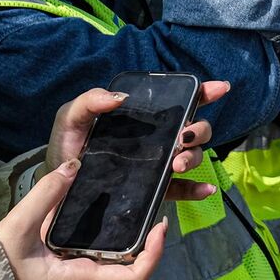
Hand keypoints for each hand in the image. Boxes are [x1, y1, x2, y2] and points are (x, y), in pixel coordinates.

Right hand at [0, 157, 165, 279]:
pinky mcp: (62, 276)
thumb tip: (73, 166)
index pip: (134, 278)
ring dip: (123, 240)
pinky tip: (95, 216)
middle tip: (149, 208)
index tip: (161, 225)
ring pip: (109, 262)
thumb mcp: (19, 227)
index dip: (154, 253)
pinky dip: (101, 241)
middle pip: (127, 267)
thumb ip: (46, 195)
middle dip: (142, 241)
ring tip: (128, 205)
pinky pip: (91, 259)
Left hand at [46, 83, 228, 202]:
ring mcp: (159, 165)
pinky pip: (183, 190)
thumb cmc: (68, 146)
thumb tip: (120, 96)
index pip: (180, 101)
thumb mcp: (72, 117)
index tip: (219, 88)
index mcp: (143, 117)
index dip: (203, 92)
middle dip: (199, 130)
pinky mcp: (156, 191)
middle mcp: (158, 139)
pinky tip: (205, 190)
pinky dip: (198, 190)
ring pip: (193, 156)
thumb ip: (90, 101)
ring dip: (193, 157)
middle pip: (196, 129)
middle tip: (183, 137)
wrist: (59, 186)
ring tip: (177, 164)